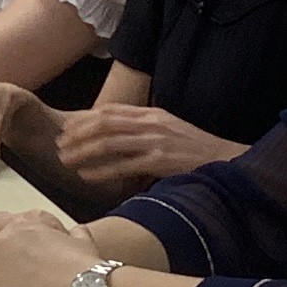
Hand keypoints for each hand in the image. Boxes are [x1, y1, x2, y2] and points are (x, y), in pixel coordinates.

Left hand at [54, 103, 239, 189]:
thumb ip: (144, 130)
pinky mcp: (161, 160)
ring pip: (110, 142)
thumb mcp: (169, 131)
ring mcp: (156, 140)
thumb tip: (116, 138)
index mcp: (152, 114)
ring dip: (83, 151)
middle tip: (60, 146)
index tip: (67, 129)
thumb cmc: (196, 151)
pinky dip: (102, 170)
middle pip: (105, 123)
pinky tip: (86, 176)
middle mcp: (152, 123)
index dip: (85, 119)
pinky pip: (124, 164)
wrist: (227, 161)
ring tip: (65, 161)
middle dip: (78, 134)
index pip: (111, 111)